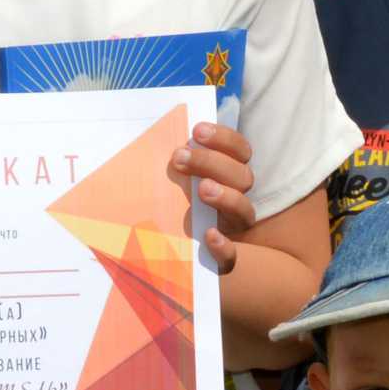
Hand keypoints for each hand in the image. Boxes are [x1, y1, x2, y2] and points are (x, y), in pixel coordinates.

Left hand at [170, 120, 258, 274]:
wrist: (167, 255)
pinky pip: (231, 256)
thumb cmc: (167, 207)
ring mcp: (232, 229)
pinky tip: (210, 235)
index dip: (224, 138)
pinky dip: (224, 246)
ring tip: (202, 190)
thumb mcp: (168, 182)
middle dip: (212, 162)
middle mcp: (236, 199)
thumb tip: (143, 135)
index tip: (197, 130)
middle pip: (242, 176)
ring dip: (226, 196)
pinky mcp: (222, 259)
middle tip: (179, 156)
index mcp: (228, 175)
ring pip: (245, 210)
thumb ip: (169, 163)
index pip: (240, 150)